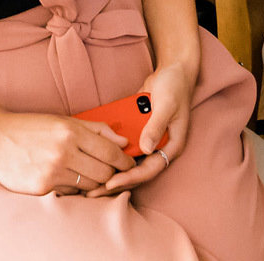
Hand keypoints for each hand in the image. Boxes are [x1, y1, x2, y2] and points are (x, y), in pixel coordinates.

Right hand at [0, 101, 133, 196]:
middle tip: (112, 172)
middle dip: (112, 174)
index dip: (124, 161)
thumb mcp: (64, 120)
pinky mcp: (42, 188)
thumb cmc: (32, 127)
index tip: (128, 163)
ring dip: (94, 182)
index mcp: (71, 132)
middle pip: (104, 173)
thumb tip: (123, 141)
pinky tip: (69, 179)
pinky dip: (75, 188)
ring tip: (90, 174)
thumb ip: (97, 130)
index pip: (110, 152)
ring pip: (89, 185)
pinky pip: (70, 193)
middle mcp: (63, 152)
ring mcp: (52, 172)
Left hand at [92, 59, 195, 195]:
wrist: (173, 71)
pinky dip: (111, 154)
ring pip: (129, 163)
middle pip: (137, 172)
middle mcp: (160, 148)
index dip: (129, 178)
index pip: (150, 170)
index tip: (109, 183)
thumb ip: (156, 126)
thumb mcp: (167, 105)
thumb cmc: (174, 86)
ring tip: (89, 183)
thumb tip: (145, 148)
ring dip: (111, 172)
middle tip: (92, 192)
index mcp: (171, 146)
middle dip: (116, 182)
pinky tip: (93, 158)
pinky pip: (124, 148)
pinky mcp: (140, 134)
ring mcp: (149, 142)